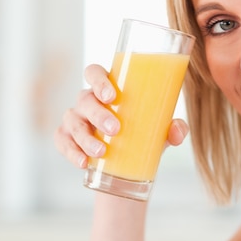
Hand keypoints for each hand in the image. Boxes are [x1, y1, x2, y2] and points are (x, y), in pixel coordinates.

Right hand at [54, 63, 188, 168]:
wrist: (126, 167)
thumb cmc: (141, 135)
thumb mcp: (158, 132)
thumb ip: (172, 129)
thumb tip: (177, 131)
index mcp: (107, 90)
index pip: (94, 73)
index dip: (99, 80)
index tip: (111, 95)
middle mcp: (87, 101)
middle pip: (85, 99)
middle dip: (98, 113)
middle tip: (115, 129)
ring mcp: (75, 120)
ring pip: (73, 122)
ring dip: (85, 137)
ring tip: (101, 152)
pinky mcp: (66, 139)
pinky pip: (62, 142)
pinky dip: (71, 152)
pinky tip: (83, 162)